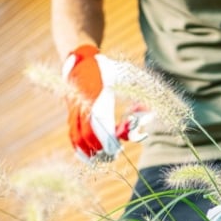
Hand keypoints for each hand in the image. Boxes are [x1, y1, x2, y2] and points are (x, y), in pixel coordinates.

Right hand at [62, 45, 140, 160]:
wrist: (81, 61)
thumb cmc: (109, 69)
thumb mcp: (127, 74)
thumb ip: (140, 92)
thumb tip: (150, 113)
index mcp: (97, 93)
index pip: (99, 123)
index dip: (107, 140)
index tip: (118, 148)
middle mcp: (82, 104)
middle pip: (86, 136)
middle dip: (100, 150)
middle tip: (114, 155)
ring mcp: (74, 111)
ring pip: (76, 138)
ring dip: (89, 153)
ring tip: (103, 158)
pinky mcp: (70, 116)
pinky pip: (72, 135)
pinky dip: (80, 148)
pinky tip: (91, 155)